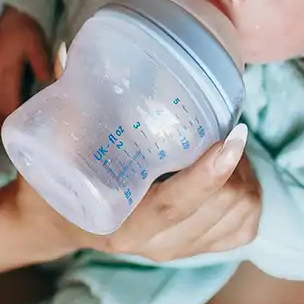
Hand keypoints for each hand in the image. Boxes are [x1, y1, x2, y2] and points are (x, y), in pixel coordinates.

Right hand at [0, 9, 52, 129]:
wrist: (10, 13)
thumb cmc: (26, 29)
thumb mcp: (37, 44)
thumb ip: (42, 64)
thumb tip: (48, 84)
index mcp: (6, 68)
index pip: (9, 98)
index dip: (13, 114)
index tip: (18, 130)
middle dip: (0, 120)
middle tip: (6, 138)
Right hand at [15, 124, 261, 261]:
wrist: (58, 222)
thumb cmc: (58, 179)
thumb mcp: (53, 145)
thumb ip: (66, 102)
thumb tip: (70, 51)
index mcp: (122, 225)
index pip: (174, 205)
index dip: (209, 173)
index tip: (232, 135)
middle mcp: (155, 245)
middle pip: (225, 205)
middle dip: (237, 163)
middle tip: (224, 129)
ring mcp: (180, 252)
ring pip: (243, 214)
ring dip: (246, 176)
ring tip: (224, 147)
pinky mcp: (199, 252)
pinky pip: (246, 228)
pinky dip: (250, 197)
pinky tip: (232, 173)